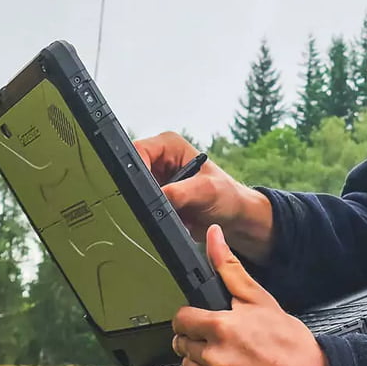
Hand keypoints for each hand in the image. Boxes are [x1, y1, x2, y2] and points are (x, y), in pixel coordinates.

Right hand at [133, 133, 274, 262]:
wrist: (234, 220)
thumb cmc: (227, 196)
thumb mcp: (206, 191)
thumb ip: (180, 193)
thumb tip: (157, 197)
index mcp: (169, 145)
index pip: (139, 150)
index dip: (135, 170)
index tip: (139, 191)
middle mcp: (160, 159)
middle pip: (132, 172)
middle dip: (140, 192)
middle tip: (154, 206)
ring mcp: (156, 180)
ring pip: (134, 192)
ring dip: (147, 206)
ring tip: (170, 212)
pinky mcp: (156, 199)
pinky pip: (142, 207)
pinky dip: (152, 216)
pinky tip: (168, 219)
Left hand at [171, 224, 337, 365]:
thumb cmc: (291, 345)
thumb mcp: (261, 300)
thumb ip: (229, 269)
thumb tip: (213, 237)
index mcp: (220, 328)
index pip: (181, 320)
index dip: (192, 319)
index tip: (204, 322)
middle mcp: (213, 360)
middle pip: (184, 346)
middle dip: (200, 341)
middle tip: (226, 343)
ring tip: (232, 364)